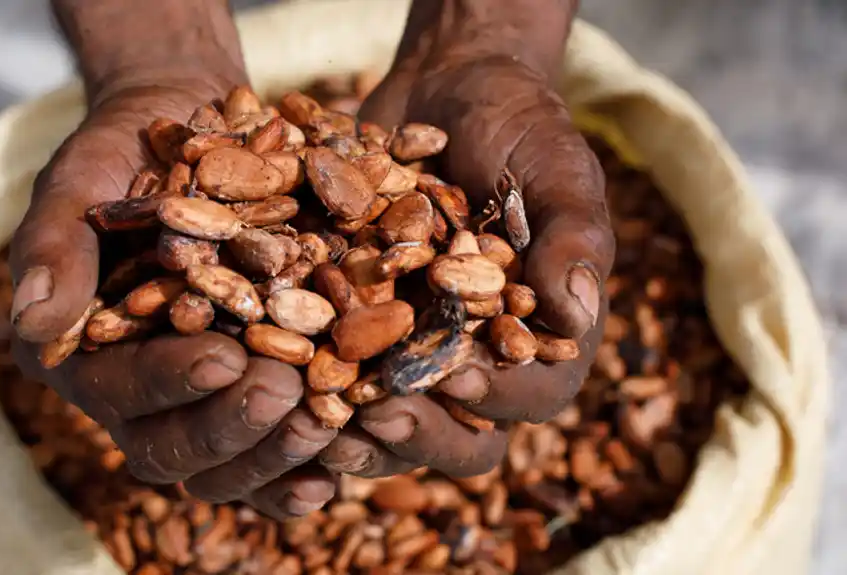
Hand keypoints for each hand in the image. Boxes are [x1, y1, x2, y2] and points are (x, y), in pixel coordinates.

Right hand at [10, 1, 337, 518]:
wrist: (189, 127)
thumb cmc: (124, 149)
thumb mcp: (80, 179)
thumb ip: (54, 245)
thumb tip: (31, 320)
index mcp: (83, 352)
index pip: (118, 386)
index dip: (168, 380)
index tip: (224, 357)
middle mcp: (135, 391)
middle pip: (171, 445)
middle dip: (229, 427)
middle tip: (284, 392)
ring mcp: (195, 401)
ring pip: (225, 465)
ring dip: (274, 456)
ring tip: (327, 424)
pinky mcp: (246, 395)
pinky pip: (269, 456)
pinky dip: (299, 472)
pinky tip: (341, 468)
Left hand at [320, 0, 613, 477]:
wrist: (444, 85)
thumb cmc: (518, 125)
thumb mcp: (555, 169)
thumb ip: (573, 238)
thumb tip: (579, 316)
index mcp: (541, 334)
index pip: (534, 393)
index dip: (499, 397)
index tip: (457, 377)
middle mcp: (477, 354)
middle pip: (459, 431)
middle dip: (419, 433)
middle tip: (374, 418)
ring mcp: (414, 345)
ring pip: (391, 416)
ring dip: (354, 427)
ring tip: (316, 415)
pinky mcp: (360, 322)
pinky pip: (336, 365)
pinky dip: (308, 372)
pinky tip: (271, 367)